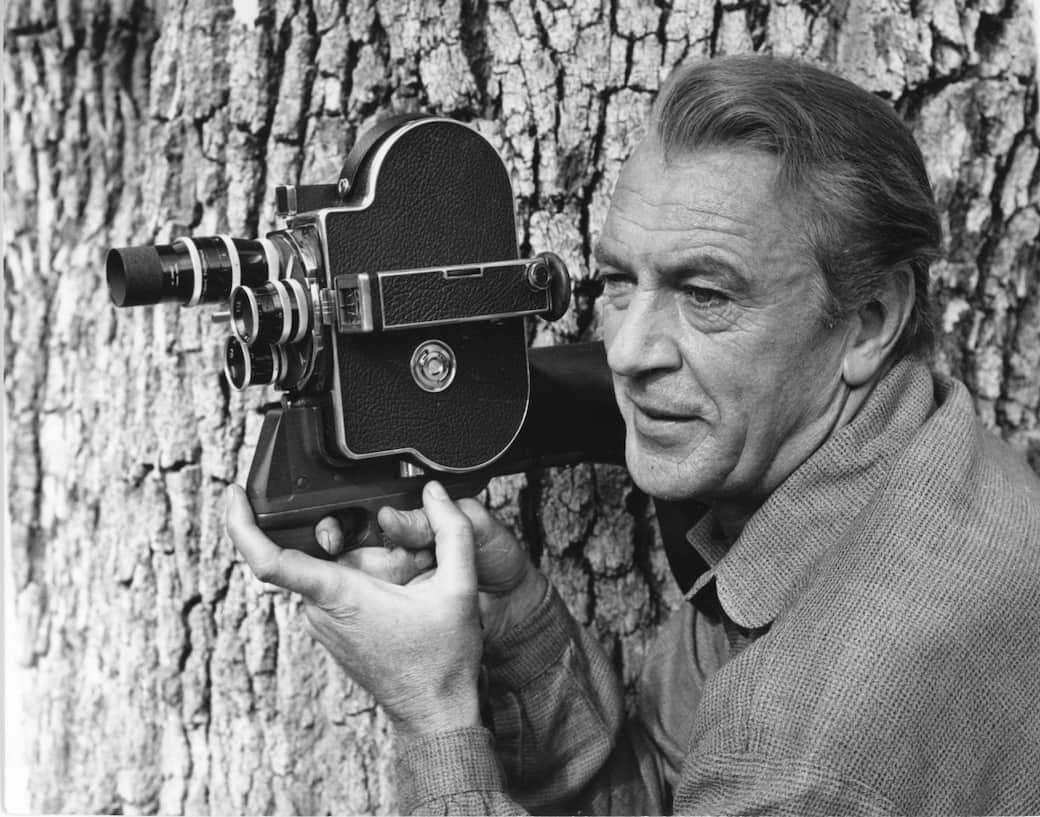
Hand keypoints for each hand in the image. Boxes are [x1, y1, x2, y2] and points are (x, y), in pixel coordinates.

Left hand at [226, 480, 481, 741]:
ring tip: (406, 572)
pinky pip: (333, 588)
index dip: (241, 524)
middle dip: (344, 530)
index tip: (234, 496)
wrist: (434, 712)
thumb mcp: (459, 587)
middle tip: (389, 536)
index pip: (268, 560)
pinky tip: (398, 588)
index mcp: (338, 594)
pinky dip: (359, 577)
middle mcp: (318, 610)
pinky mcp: (330, 630)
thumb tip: (436, 491)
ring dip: (359, 556)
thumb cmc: (442, 658)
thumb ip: (452, 531)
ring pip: (326, 568)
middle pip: (311, 549)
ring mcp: (321, 623)